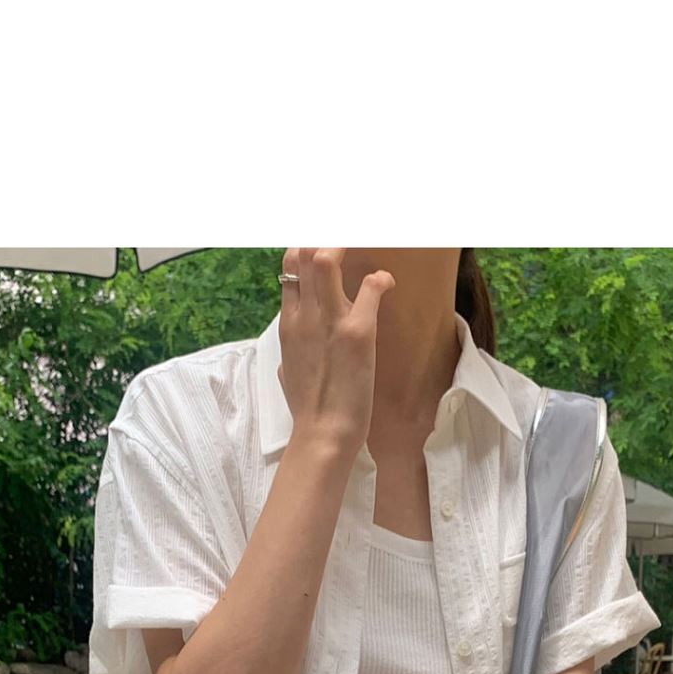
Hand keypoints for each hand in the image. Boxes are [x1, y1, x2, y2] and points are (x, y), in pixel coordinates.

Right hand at [278, 247, 392, 459]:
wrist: (322, 433)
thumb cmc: (308, 407)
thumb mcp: (286, 370)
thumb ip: (290, 350)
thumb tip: (291, 349)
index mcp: (288, 322)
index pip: (289, 266)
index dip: (307, 247)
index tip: (326, 245)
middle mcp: (305, 314)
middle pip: (305, 252)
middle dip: (326, 240)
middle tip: (346, 244)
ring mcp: (330, 320)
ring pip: (326, 259)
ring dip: (345, 249)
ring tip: (360, 252)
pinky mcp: (357, 331)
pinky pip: (371, 287)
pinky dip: (381, 279)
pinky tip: (386, 284)